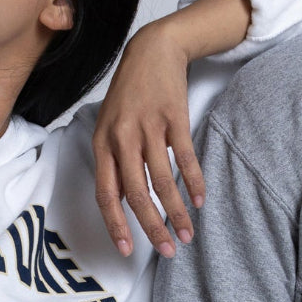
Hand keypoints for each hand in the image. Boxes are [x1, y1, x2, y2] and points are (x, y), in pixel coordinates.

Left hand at [93, 20, 205, 257]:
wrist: (151, 51)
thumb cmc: (129, 93)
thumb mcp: (110, 126)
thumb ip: (115, 162)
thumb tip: (123, 201)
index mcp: (102, 143)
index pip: (106, 193)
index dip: (115, 224)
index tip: (127, 250)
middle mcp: (122, 137)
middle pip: (136, 193)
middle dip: (151, 227)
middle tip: (167, 251)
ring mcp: (148, 127)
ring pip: (162, 181)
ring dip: (177, 212)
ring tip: (187, 233)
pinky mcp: (173, 118)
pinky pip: (184, 158)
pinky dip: (194, 182)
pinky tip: (200, 200)